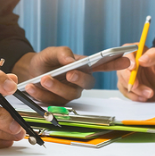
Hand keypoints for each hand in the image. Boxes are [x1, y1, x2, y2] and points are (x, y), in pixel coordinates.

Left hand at [14, 47, 128, 104]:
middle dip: (79, 79)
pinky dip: (40, 93)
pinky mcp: (57, 103)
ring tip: (43, 78)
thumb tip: (70, 59)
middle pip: (87, 84)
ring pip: (68, 94)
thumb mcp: (51, 52)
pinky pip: (51, 100)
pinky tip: (31, 86)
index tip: (126, 60)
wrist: (28, 72)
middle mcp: (80, 82)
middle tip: (69, 73)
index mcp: (84, 67)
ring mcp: (69, 93)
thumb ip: (62, 53)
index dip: (115, 64)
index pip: (103, 66)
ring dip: (55, 87)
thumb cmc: (45, 61)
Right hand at [116, 46, 154, 101]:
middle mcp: (129, 62)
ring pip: (123, 81)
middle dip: (128, 78)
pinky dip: (133, 96)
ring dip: (135, 90)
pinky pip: (125, 91)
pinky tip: (143, 97)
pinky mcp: (126, 85)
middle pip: (121, 67)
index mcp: (138, 51)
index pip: (127, 50)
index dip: (128, 59)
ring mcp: (126, 74)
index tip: (133, 68)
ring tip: (149, 93)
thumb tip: (141, 59)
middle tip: (137, 85)